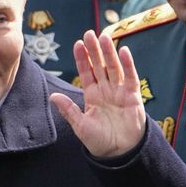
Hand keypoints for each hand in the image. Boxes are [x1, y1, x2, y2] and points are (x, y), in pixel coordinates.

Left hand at [49, 29, 146, 158]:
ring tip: (104, 38)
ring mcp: (119, 92)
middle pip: (99, 66)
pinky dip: (128, 65)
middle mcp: (105, 90)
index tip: (77, 44)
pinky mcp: (133, 97)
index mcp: (92, 95)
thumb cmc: (99, 141)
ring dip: (109, 53)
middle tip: (89, 34)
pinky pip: (131, 77)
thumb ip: (69, 110)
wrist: (119, 153)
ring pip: (114, 68)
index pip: (86, 72)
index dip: (82, 59)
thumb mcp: (80, 126)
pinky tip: (124, 51)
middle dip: (94, 50)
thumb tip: (52, 96)